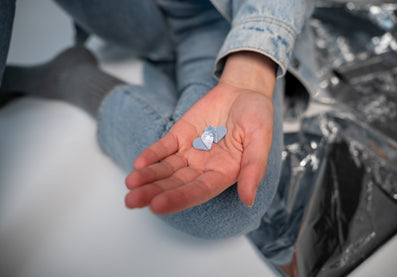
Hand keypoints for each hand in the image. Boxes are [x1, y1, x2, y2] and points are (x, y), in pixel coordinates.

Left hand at [125, 51, 277, 213]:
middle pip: (176, 184)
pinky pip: (163, 147)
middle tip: (132, 201)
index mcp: (224, 173)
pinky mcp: (179, 136)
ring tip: (130, 183)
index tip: (158, 206)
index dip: (179, 198)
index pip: (198, 191)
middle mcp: (204, 168)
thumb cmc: (257, 117)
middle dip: (154, 192)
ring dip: (148, 176)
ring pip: (166, 168)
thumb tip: (248, 199)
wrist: (243, 91)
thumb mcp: (260, 139)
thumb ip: (253, 168)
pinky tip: (139, 163)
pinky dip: (151, 154)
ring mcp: (190, 152)